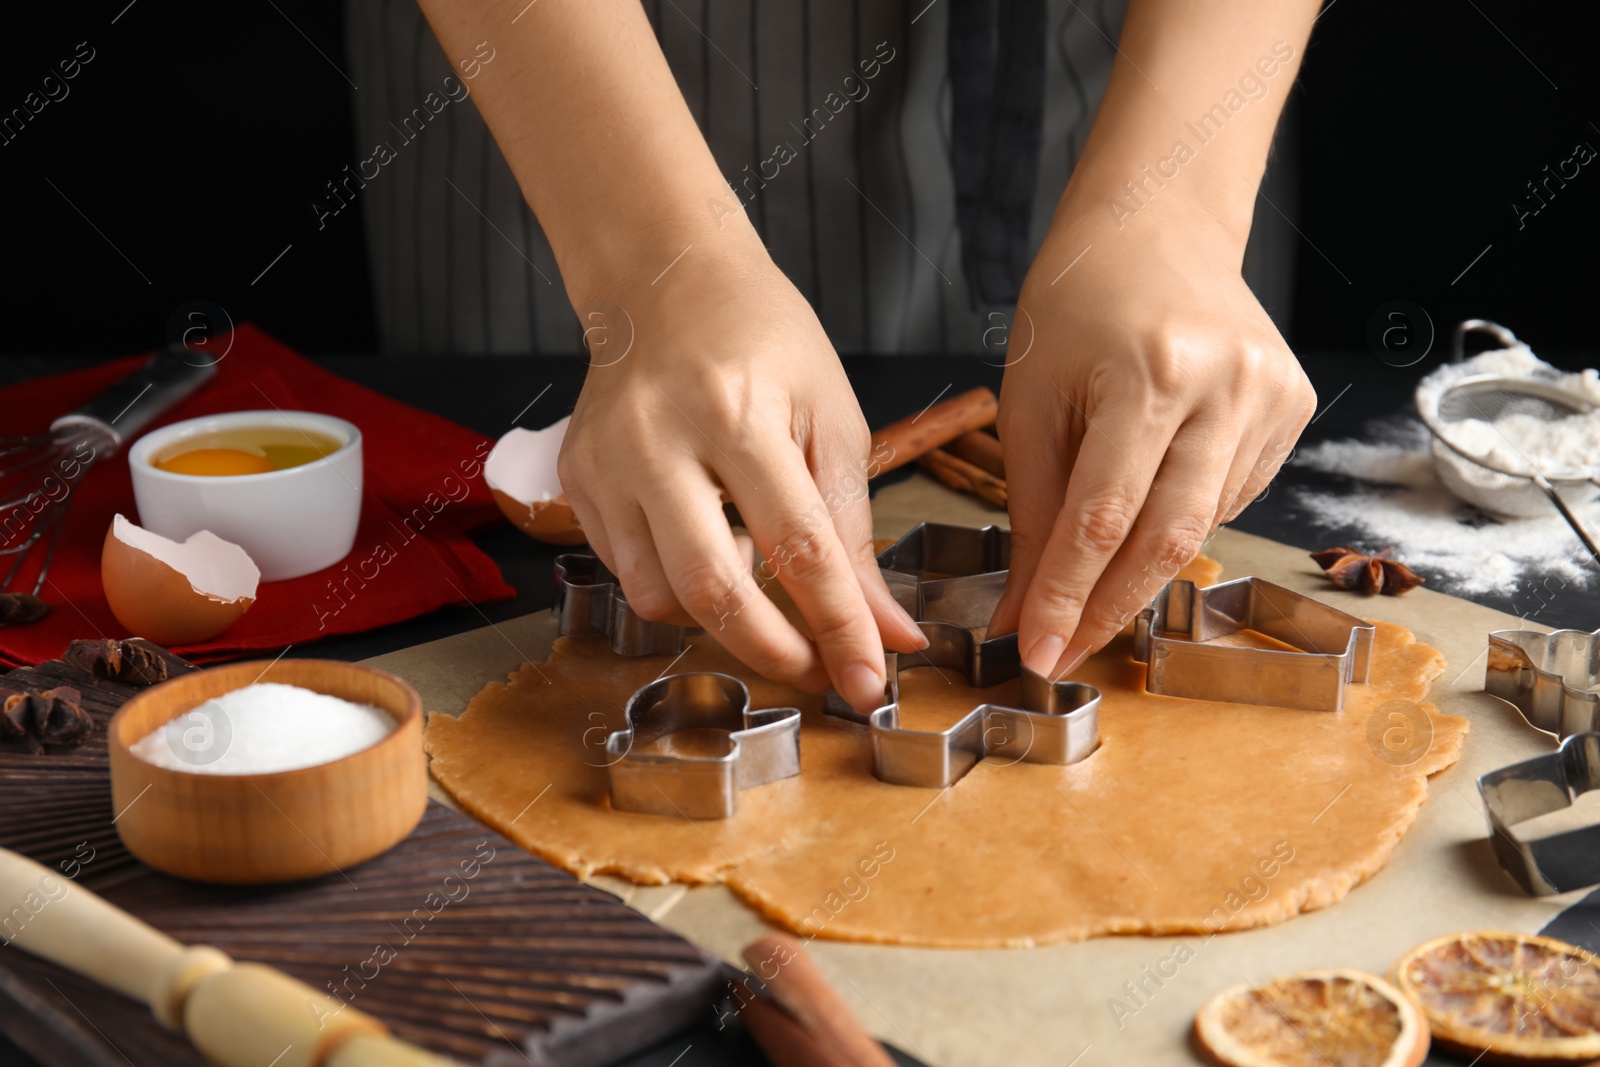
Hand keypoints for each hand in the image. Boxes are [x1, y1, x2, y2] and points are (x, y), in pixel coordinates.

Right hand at [558, 246, 925, 712]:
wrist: (666, 279)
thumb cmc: (764, 340)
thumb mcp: (832, 418)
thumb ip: (854, 532)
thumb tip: (889, 631)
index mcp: (739, 413)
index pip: (799, 546)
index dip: (839, 628)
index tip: (869, 683)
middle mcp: (660, 440)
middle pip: (710, 589)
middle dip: (773, 652)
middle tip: (817, 673)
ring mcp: (606, 463)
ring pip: (657, 595)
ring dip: (718, 619)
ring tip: (759, 586)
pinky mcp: (576, 478)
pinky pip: (624, 571)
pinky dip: (675, 585)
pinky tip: (708, 547)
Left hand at [989, 215, 1316, 677]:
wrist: (1156, 228)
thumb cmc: (1076, 307)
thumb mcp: (1031, 402)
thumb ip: (1034, 513)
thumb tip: (1026, 614)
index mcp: (1150, 372)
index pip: (1103, 517)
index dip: (1067, 597)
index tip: (1037, 654)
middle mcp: (1226, 384)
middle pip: (1168, 537)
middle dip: (1111, 609)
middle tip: (1065, 654)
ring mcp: (1272, 395)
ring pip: (1202, 525)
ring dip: (1142, 564)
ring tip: (1094, 566)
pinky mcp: (1294, 406)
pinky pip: (1230, 497)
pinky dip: (1181, 518)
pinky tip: (1153, 491)